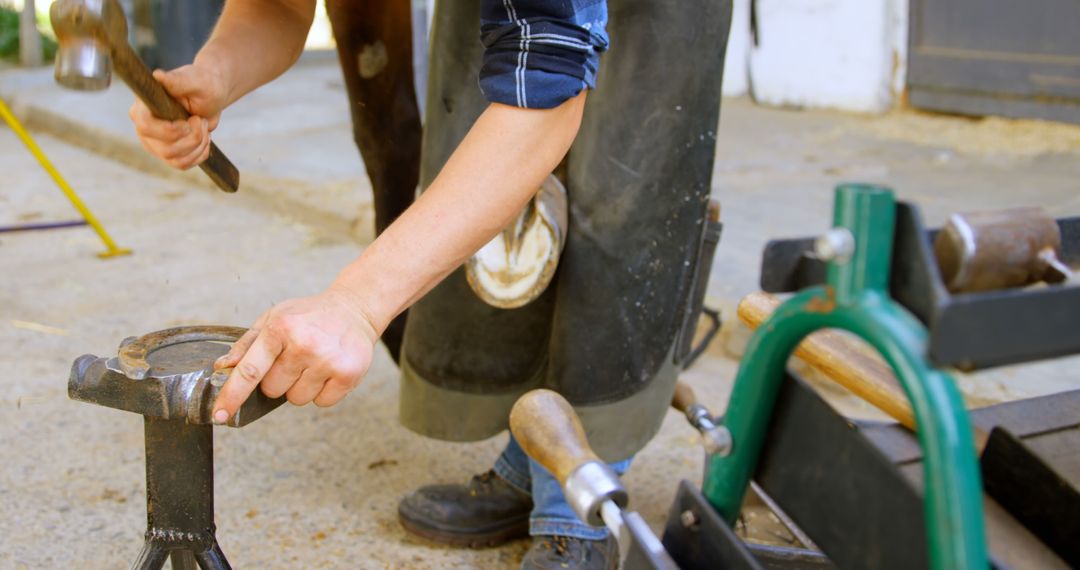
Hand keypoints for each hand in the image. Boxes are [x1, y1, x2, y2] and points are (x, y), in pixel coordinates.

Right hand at [128, 64, 229, 169]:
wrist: (212, 95)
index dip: (170, 130)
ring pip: (175, 159)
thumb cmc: (202, 83)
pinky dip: (199, 154)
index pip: (146, 126)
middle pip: (165, 149)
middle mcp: (144, 126)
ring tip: (203, 126)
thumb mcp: (194, 80)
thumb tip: (158, 76)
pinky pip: (182, 164)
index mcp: (143, 106)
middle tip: (201, 120)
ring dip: (198, 145)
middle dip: (192, 138)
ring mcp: (154, 142)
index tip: (192, 120)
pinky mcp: (167, 153)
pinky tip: (204, 138)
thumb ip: (177, 80)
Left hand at [210, 287, 379, 422]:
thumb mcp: (275, 317)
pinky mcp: (347, 374)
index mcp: (280, 328)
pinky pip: (322, 402)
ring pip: (297, 399)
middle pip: (272, 389)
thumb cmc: (310, 315)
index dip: (232, 395)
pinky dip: (323, 392)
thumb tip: (223, 367)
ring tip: (314, 363)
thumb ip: (247, 343)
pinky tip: (329, 370)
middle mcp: (304, 343)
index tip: (219, 415)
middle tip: (295, 359)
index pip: (250, 370)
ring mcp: (327, 360)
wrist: (355, 309)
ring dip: (301, 387)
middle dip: (278, 380)